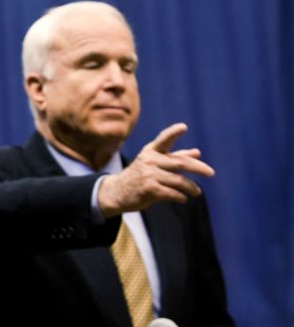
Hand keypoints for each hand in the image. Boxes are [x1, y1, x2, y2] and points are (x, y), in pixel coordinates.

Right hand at [98, 123, 214, 217]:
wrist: (116, 193)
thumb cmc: (139, 176)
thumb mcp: (154, 163)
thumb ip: (175, 157)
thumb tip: (197, 153)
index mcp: (151, 151)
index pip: (164, 140)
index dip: (173, 133)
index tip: (183, 127)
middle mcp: (150, 161)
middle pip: (180, 163)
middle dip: (198, 168)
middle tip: (211, 173)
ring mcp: (149, 175)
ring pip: (178, 181)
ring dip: (191, 187)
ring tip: (197, 192)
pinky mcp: (148, 190)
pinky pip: (171, 193)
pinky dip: (180, 197)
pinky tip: (184, 198)